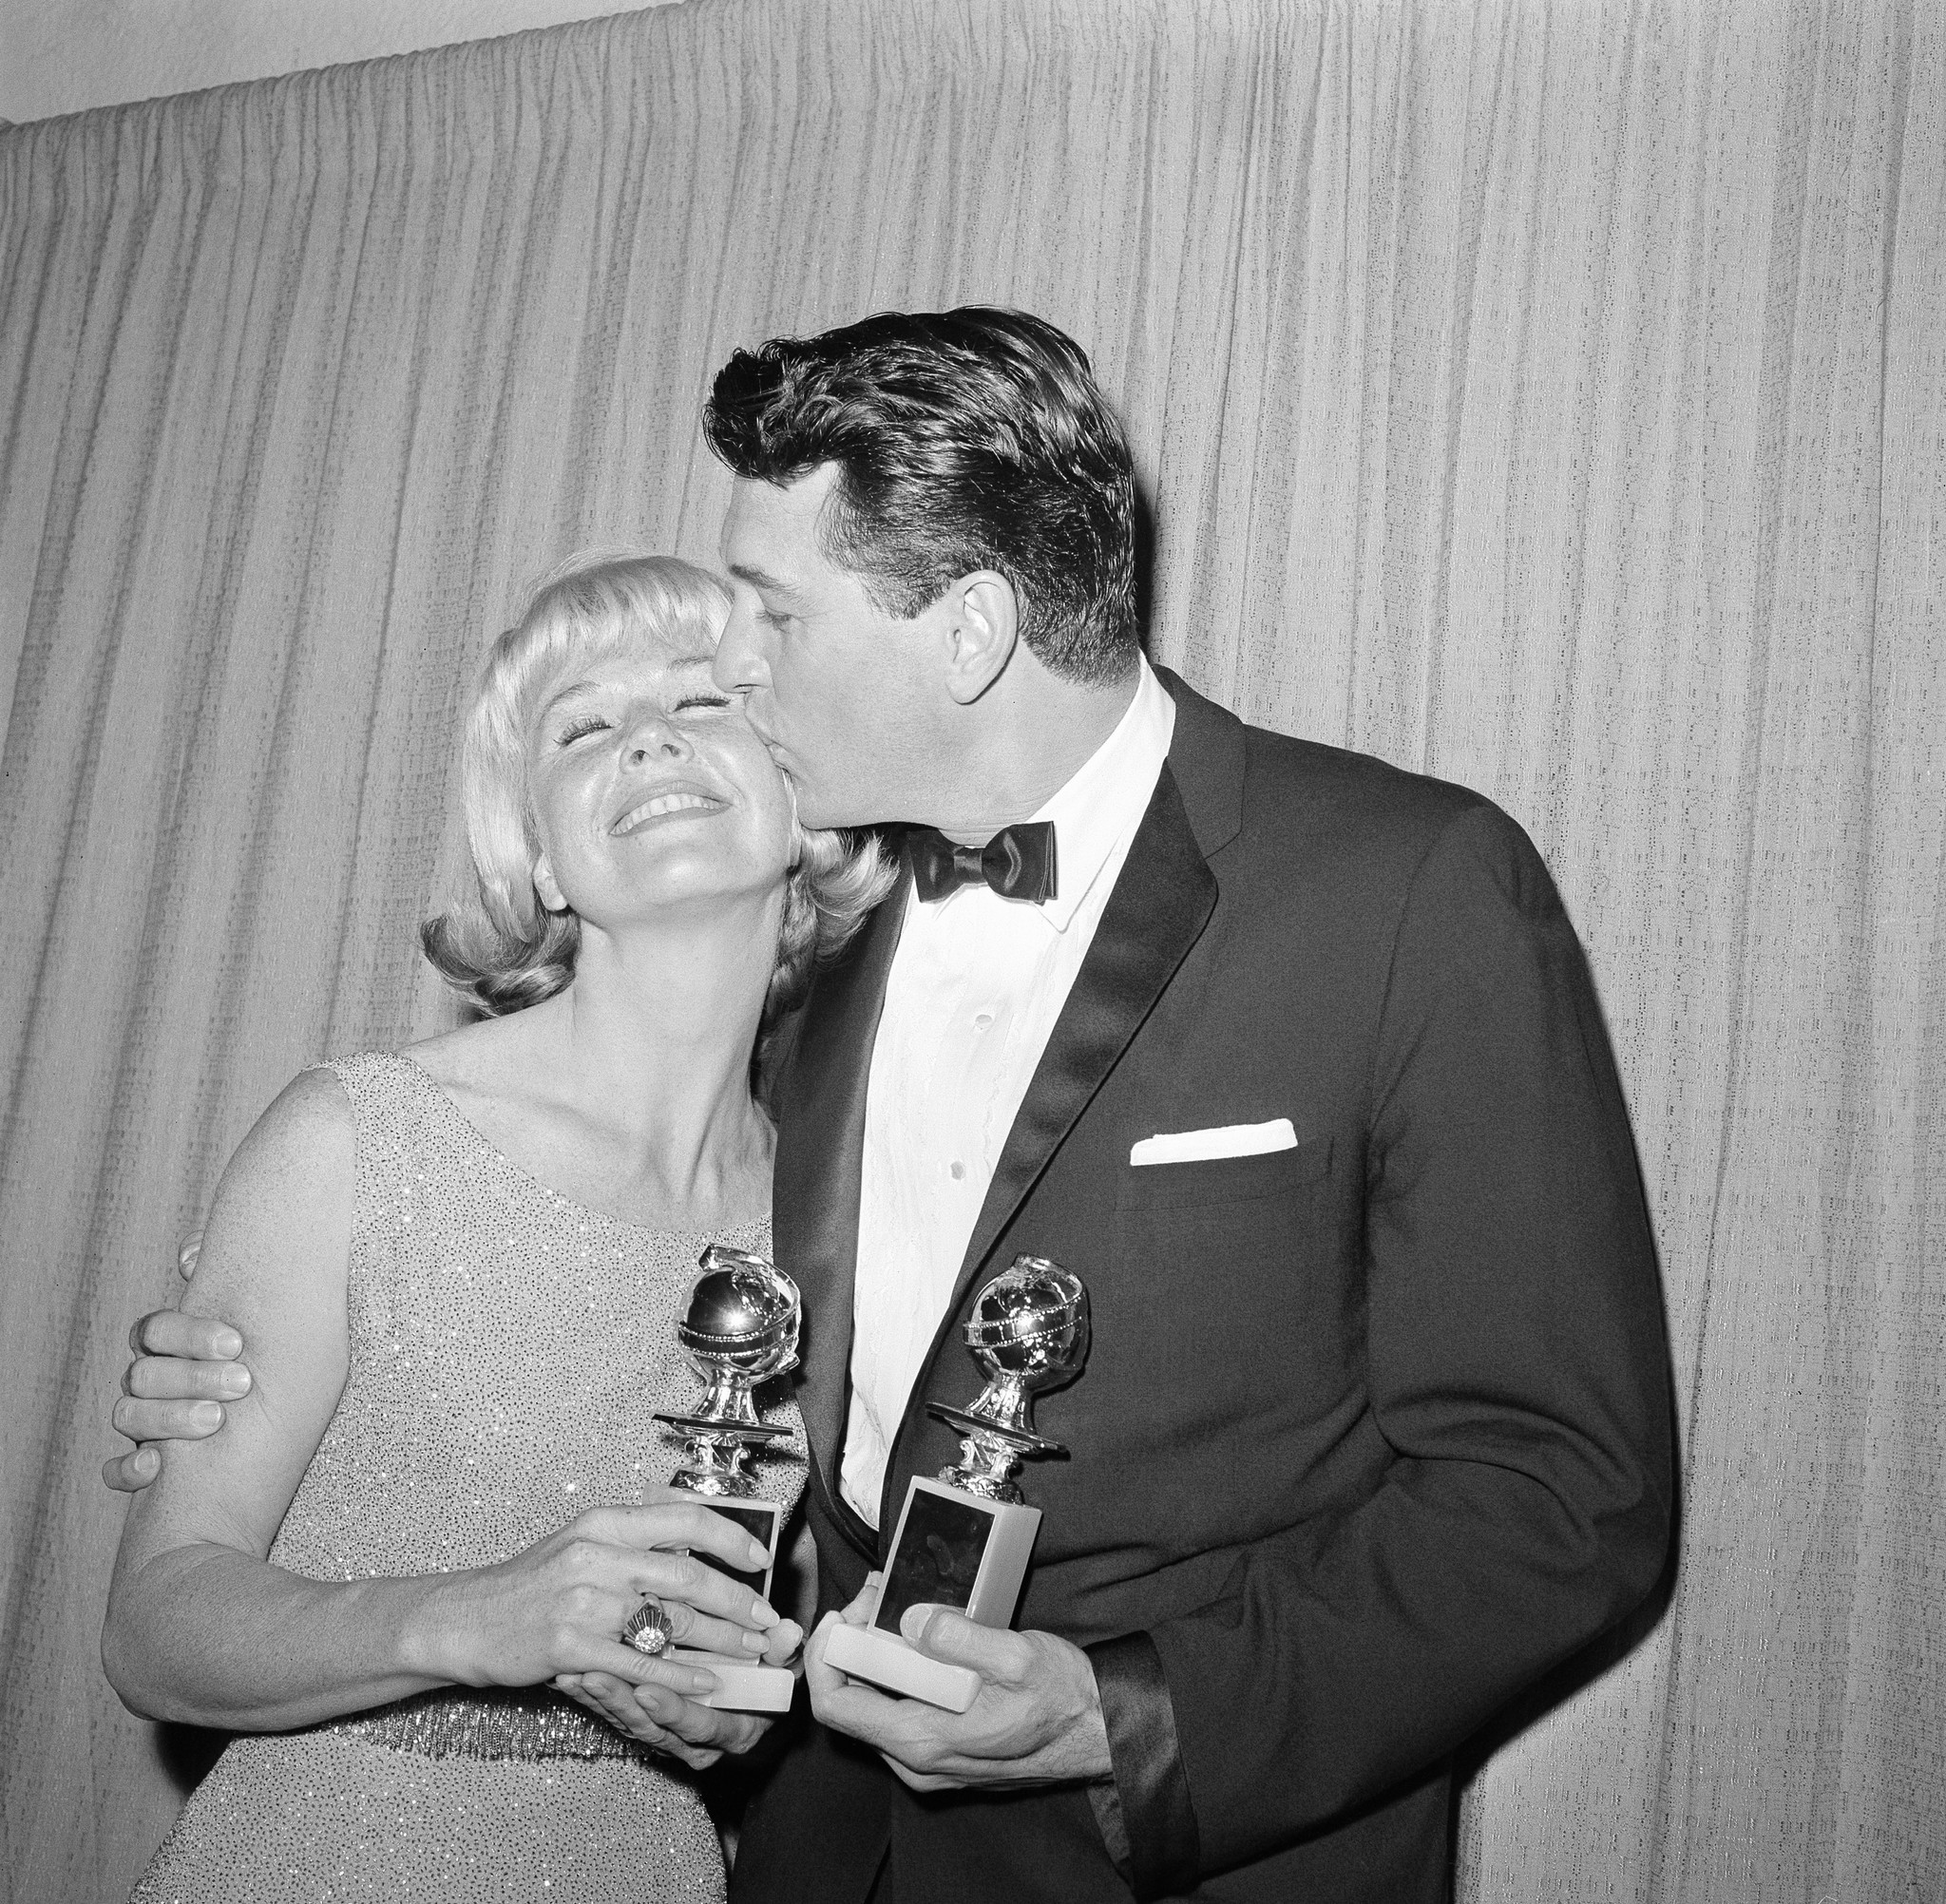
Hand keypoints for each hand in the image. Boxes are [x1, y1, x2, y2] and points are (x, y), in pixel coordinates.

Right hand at [104, 1238, 252, 1492]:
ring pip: (128, 1416)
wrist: (277, 1430)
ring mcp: (143, 1422)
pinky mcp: (143, 1464)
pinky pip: (116, 1471)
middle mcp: (149, 1382)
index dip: (190, 1334)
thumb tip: (192, 1254)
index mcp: (169, 1344)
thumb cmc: (264, 1363)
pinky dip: (128, 1470)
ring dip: (169, 1418)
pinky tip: (156, 1468)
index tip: (237, 1342)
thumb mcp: (261, 1321)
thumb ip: (229, 1280)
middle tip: (243, 1383)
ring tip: (216, 1420)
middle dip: (192, 1377)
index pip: (155, 1329)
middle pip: (144, 1373)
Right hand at [419, 1497, 804, 1697]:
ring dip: (719, 1642)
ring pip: (671, 1623)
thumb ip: (635, 1540)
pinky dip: (680, 1675)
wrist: (466, 1619)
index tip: (761, 1559)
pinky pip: (641, 1664)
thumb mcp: (582, 1542)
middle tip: (767, 1621)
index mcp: (606, 1523)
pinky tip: (706, 1681)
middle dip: (737, 1601)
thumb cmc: (532, 1582)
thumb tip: (699, 1541)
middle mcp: (598, 1556)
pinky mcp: (570, 1646)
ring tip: (749, 1654)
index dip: (731, 1538)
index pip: (685, 1520)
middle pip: (688, 1576)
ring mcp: (583, 1602)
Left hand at [553, 1670, 778, 1770]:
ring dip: (602, 1697)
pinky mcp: (644, 1723)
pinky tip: (569, 1675)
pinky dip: (593, 1696)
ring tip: (576, 1671)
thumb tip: (788, 1632)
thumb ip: (784, 1651)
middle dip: (623, 1702)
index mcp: (732, 1729)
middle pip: (656, 1730)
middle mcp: (696, 1742)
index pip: (701, 1727)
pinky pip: (614, 1715)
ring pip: (630, 1723)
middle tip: (597, 1677)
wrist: (753, 1697)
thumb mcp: (782, 1665)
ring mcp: (668, 1735)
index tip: (649, 1689)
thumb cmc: (766, 1679)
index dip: (674, 1711)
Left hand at [805, 1576, 1110, 1792]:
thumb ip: (961, 1638)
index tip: (839, 1615)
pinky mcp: (944, 1751)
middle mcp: (916, 1760)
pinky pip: (898, 1711)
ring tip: (891, 1605)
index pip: (837, 1708)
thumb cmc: (1062, 1699)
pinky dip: (895, 1670)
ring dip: (872, 1654)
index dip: (823, 1658)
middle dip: (851, 1643)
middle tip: (875, 1596)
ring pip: (873, 1705)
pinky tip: (915, 1635)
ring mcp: (929, 1760)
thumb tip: (912, 1618)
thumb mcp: (1017, 1658)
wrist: (1099, 1732)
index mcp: (924, 1741)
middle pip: (851, 1703)